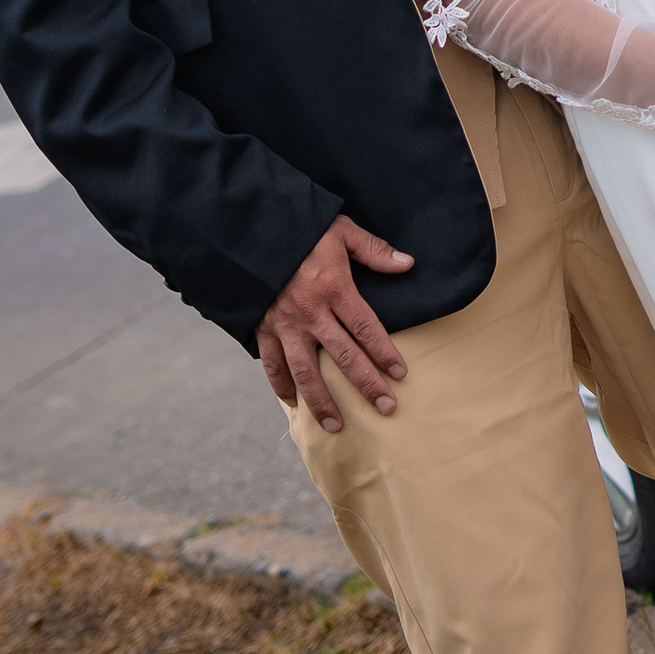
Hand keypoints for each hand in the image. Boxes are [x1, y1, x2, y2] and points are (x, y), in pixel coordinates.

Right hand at [258, 216, 414, 431]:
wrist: (246, 232)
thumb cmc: (299, 228)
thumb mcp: (340, 230)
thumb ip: (374, 249)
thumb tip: (408, 263)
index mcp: (334, 288)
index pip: (366, 328)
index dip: (385, 353)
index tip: (401, 374)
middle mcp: (310, 312)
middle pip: (344, 356)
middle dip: (367, 384)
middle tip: (387, 408)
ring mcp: (283, 325)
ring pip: (305, 371)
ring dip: (322, 401)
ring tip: (338, 425)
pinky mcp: (261, 329)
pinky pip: (272, 365)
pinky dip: (282, 387)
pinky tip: (294, 405)